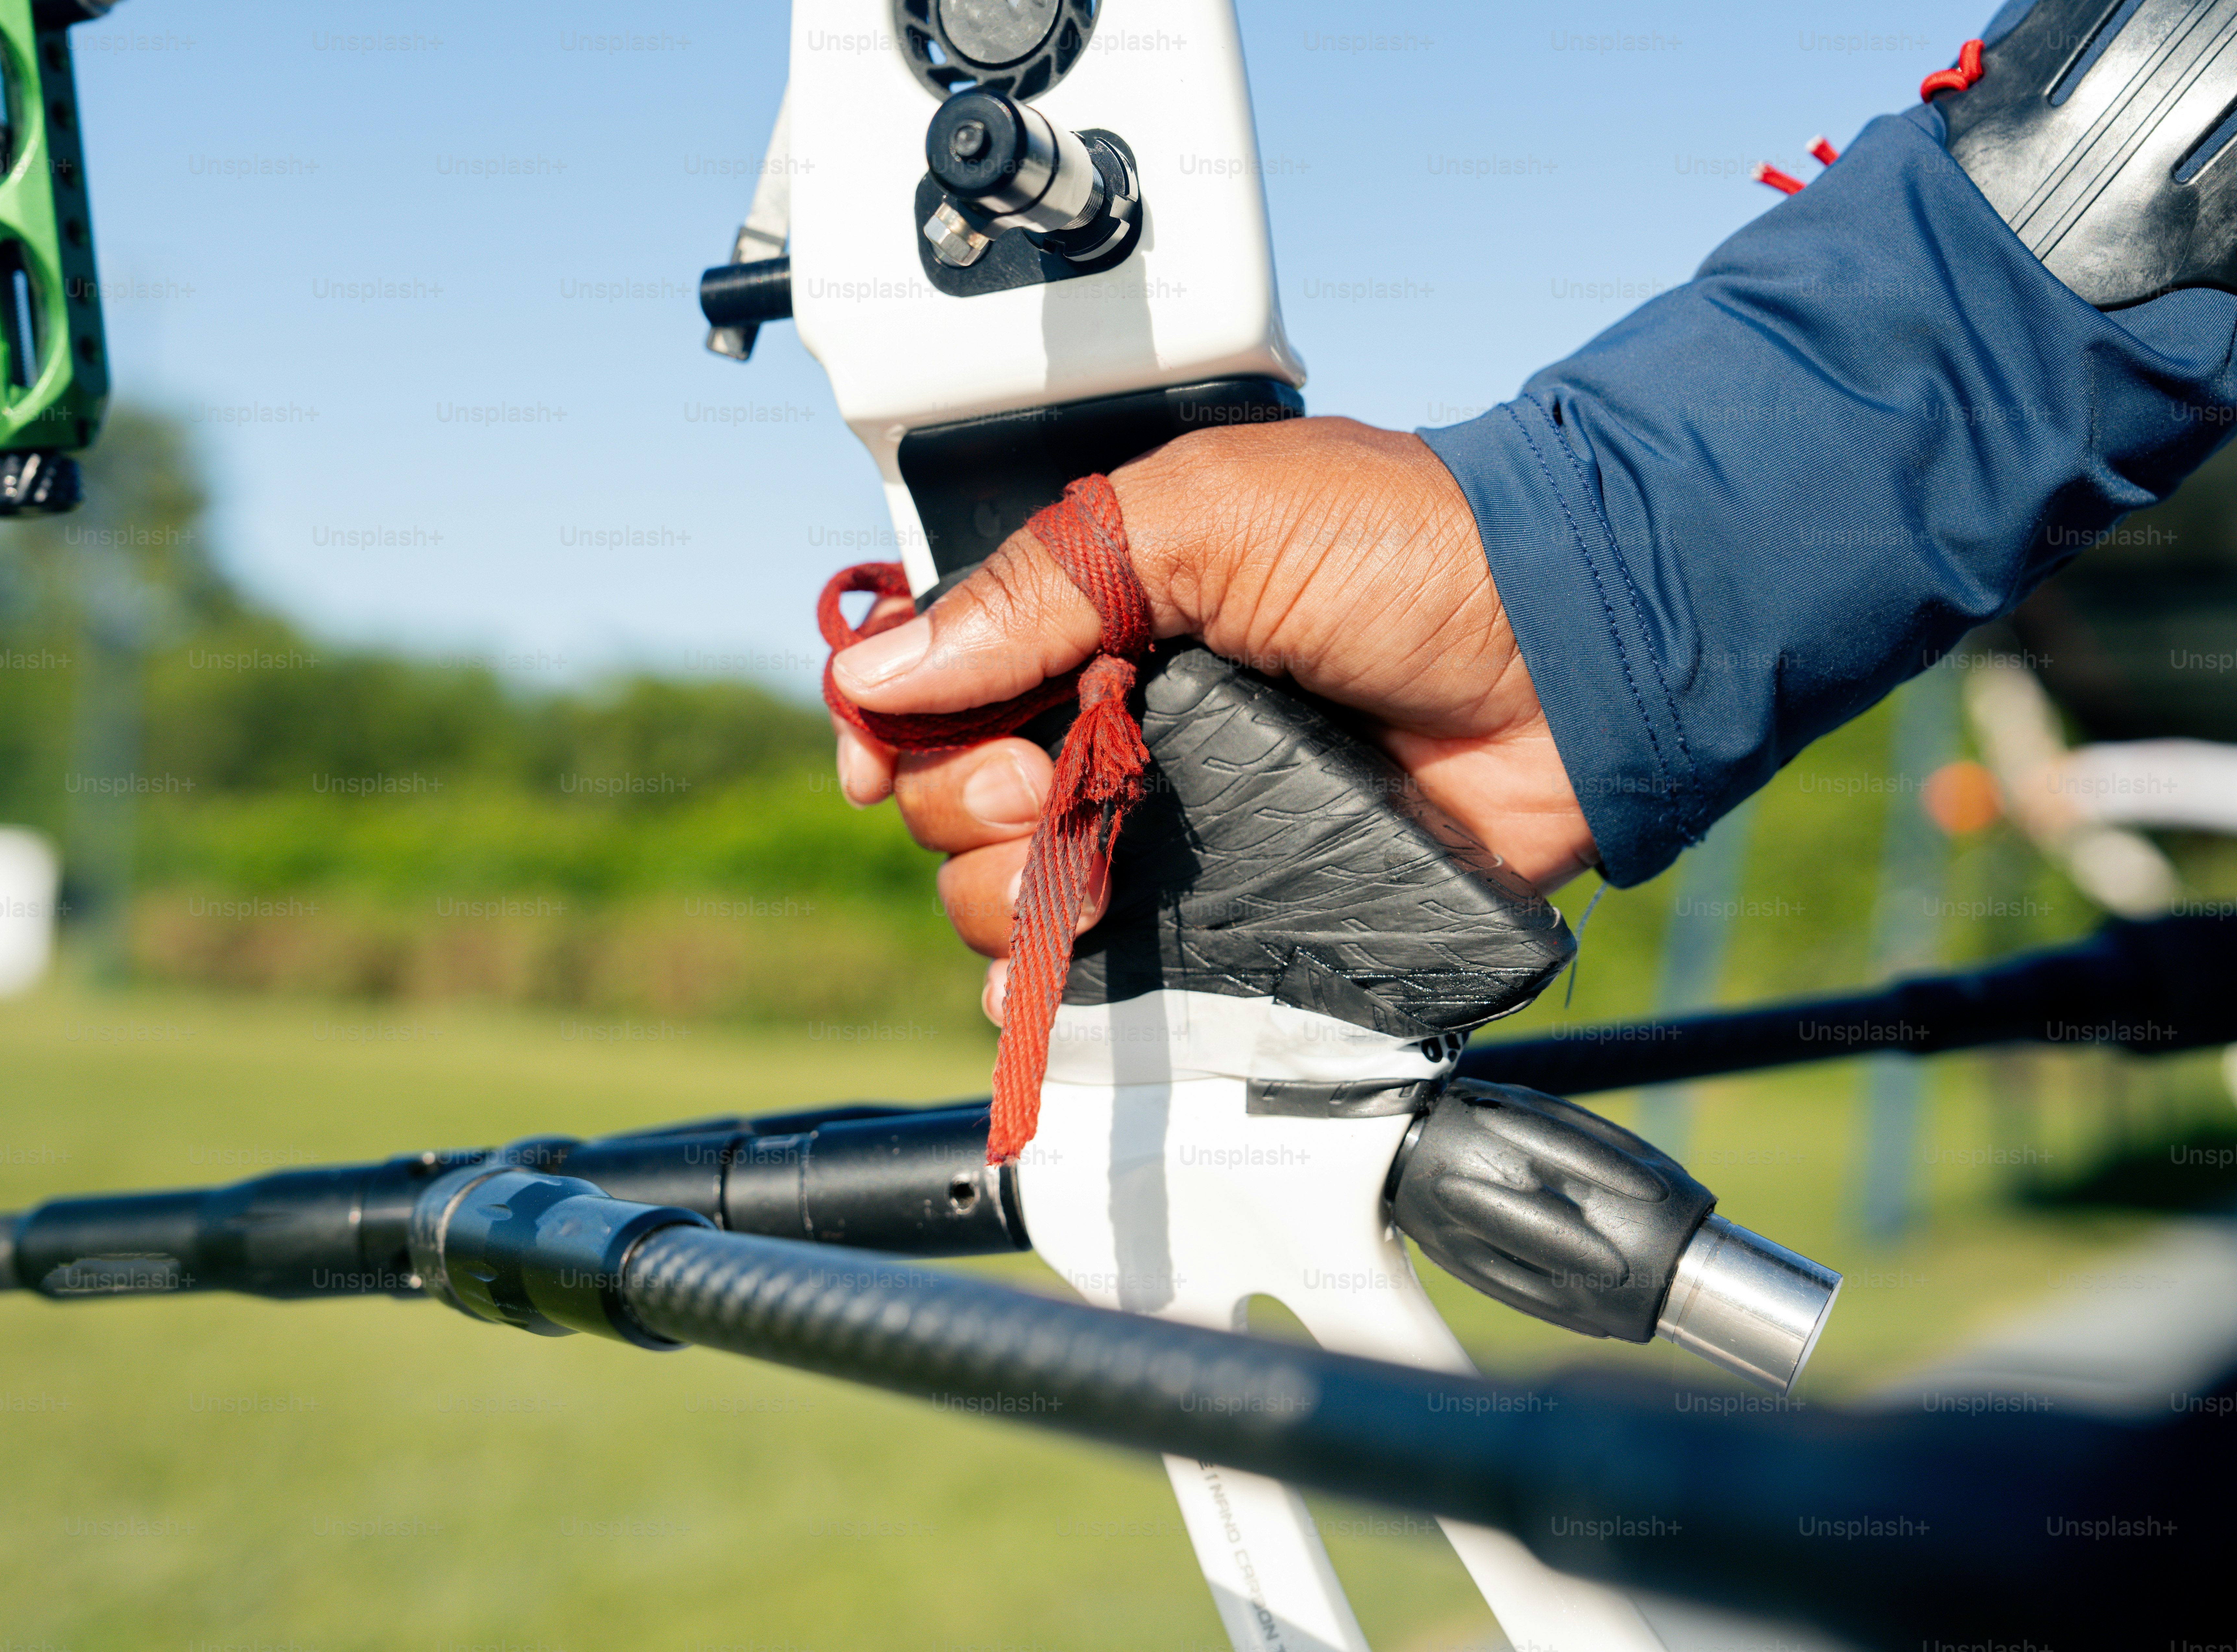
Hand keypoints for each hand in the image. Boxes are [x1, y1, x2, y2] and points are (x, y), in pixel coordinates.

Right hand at [829, 416, 1594, 1017]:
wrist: (1564, 655)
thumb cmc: (1406, 548)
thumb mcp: (1204, 513)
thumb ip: (1041, 583)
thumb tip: (879, 665)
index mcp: (1099, 613)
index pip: (938, 680)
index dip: (890, 722)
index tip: (879, 756)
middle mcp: (1120, 721)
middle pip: (954, 795)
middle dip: (963, 800)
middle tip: (1046, 776)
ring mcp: (1176, 823)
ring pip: (1012, 890)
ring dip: (1009, 889)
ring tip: (1089, 856)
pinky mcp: (1234, 911)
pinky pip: (1108, 971)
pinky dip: (1056, 987)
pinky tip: (1050, 979)